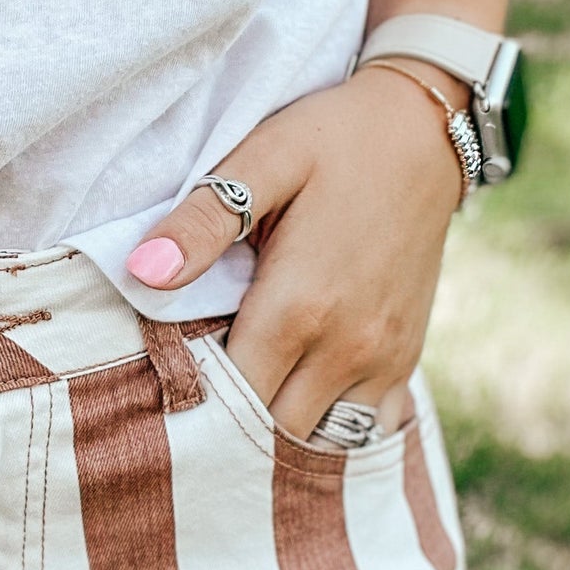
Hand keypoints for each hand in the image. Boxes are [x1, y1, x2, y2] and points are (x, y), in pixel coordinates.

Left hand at [126, 62, 465, 442]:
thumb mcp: (265, 158)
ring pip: (318, 438)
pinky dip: (329, 422)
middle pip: (271, 429)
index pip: (230, 394)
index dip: (193, 396)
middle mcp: (347, 347)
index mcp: (300, 305)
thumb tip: (143, 272)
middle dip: (231, 418)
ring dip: (279, 426)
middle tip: (197, 388)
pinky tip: (298, 390)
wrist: (427, 131)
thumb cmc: (335, 139)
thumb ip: (203, 220)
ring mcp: (385, 359)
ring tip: (245, 390)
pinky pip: (365, 427)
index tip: (166, 377)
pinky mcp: (408, 358)